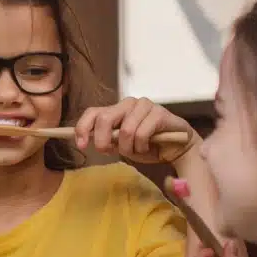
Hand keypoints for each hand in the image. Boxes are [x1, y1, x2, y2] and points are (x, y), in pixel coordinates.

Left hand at [74, 97, 197, 163]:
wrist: (175, 148)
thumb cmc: (147, 145)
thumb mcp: (121, 145)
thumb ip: (107, 140)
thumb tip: (86, 140)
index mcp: (115, 110)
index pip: (92, 112)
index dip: (82, 128)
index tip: (81, 145)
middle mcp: (127, 103)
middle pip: (105, 119)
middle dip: (103, 141)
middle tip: (110, 152)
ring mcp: (144, 106)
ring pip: (125, 130)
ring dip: (128, 148)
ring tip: (137, 151)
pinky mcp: (159, 113)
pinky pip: (142, 133)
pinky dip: (142, 146)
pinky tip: (148, 147)